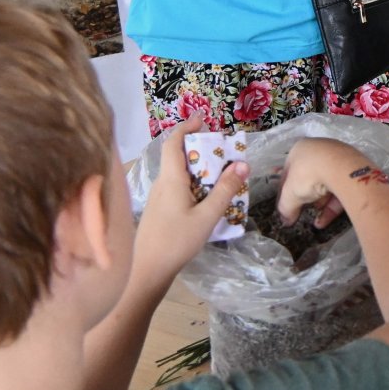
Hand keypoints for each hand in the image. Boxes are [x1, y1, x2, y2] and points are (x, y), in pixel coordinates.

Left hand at [132, 118, 248, 283]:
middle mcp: (162, 184)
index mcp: (171, 179)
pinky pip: (177, 187)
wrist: (146, 271)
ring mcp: (158, 197)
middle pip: (178, 156)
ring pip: (178, 173)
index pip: (174, 143)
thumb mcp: (206, 217)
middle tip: (222, 150)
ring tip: (221, 174)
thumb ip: (225, 190)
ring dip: (198, 168)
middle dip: (199, 148)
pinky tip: (207, 198)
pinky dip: (193, 183)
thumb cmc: (175, 242)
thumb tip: (242, 164)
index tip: (202, 119)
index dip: (186, 127)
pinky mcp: (160, 210)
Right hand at [277, 136, 381, 222]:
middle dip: (305, 197)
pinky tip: (323, 222)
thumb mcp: (290, 194)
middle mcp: (320, 150)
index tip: (285, 205)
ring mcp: (339, 159)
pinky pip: (340, 190)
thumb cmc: (309, 174)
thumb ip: (285, 207)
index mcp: (300, 149)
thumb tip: (286, 219)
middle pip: (309, 178)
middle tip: (300, 211)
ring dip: (319, 203)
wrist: (342, 169)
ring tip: (314, 220)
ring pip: (326, 184)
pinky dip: (332, 206)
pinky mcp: (353, 171)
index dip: (285, 191)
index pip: (288, 172)